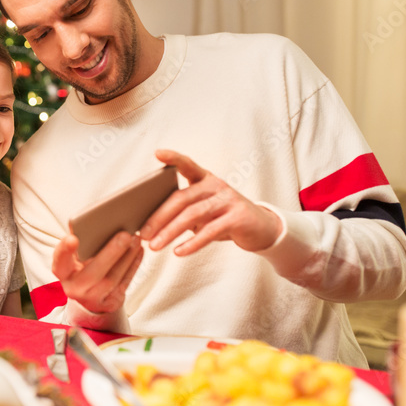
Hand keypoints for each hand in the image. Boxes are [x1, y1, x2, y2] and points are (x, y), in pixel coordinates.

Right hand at [51, 231, 143, 314]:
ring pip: (112, 279)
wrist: (90, 296)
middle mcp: (74, 287)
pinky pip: (124, 283)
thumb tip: (101, 221)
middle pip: (92, 273)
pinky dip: (133, 265)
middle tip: (125, 235)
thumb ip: (83, 243)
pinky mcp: (110, 303)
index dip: (65, 250)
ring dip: (127, 257)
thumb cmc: (83, 266)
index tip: (73, 238)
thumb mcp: (76, 256)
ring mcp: (92, 298)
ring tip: (136, 238)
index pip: (60, 260)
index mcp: (62, 271)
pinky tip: (139, 250)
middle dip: (110, 253)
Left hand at [139, 149, 282, 255]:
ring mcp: (228, 200)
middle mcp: (216, 185)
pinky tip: (178, 252)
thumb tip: (152, 225)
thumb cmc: (224, 218)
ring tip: (155, 246)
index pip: (188, 164)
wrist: (262, 229)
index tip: (158, 153)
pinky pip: (210, 231)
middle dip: (159, 217)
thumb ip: (184, 210)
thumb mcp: (205, 210)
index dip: (174, 158)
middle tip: (143, 234)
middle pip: (182, 198)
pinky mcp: (238, 217)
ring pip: (193, 215)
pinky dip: (192, 243)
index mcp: (205, 179)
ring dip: (170, 232)